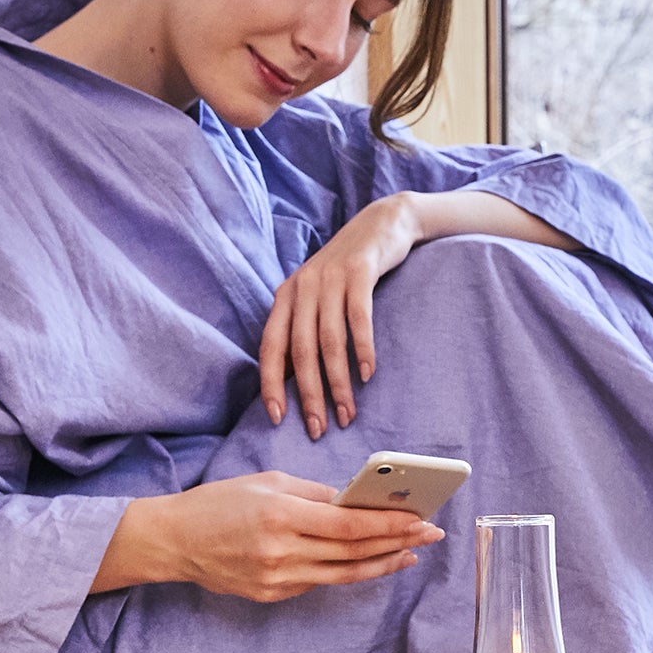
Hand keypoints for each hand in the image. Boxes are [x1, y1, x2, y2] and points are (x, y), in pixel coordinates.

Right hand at [91, 471, 441, 601]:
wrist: (173, 540)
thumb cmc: (220, 502)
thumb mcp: (269, 483)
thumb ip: (317, 494)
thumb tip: (360, 502)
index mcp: (282, 515)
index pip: (351, 525)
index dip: (391, 525)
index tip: (421, 519)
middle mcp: (282, 551)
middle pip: (354, 553)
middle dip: (398, 543)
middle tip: (429, 534)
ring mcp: (277, 578)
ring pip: (343, 575)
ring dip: (381, 564)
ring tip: (409, 554)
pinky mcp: (272, 594)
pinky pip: (319, 582)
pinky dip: (348, 571)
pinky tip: (369, 562)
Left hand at [260, 194, 424, 438]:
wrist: (381, 224)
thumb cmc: (348, 270)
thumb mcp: (317, 296)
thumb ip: (304, 328)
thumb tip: (295, 378)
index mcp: (286, 296)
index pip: (271, 347)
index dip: (271, 384)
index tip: (278, 418)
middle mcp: (302, 287)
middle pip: (300, 350)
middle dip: (308, 394)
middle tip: (318, 428)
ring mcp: (330, 278)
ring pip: (329, 340)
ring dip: (338, 381)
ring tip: (347, 412)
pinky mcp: (360, 272)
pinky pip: (358, 318)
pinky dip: (363, 349)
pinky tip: (368, 373)